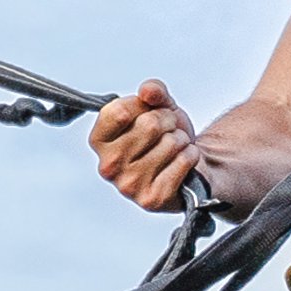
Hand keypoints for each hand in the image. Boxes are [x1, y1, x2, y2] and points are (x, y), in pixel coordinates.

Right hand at [87, 78, 208, 212]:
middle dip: (168, 121)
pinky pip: (182, 162)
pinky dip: (190, 156)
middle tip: (169, 130)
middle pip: (149, 125)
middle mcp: (107, 166)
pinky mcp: (151, 199)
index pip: (119, 111)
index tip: (147, 111)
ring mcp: (128, 185)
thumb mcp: (159, 106)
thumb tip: (148, 91)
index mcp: (99, 141)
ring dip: (181, 140)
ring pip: (170, 143)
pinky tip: (183, 161)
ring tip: (176, 147)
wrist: (188, 166)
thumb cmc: (166, 135)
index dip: (141, 104)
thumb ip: (152, 91)